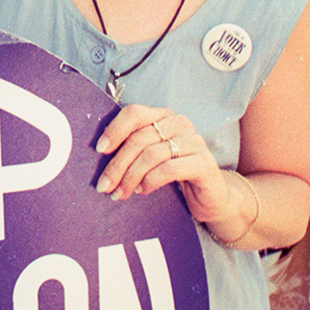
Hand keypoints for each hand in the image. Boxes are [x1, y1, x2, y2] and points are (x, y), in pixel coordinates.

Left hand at [94, 102, 233, 226]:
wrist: (211, 196)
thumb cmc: (174, 173)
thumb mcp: (150, 156)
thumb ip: (132, 148)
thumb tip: (99, 152)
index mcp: (163, 116)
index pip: (134, 113)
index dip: (114, 130)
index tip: (99, 150)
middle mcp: (179, 123)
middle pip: (139, 138)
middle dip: (117, 164)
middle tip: (103, 185)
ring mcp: (194, 142)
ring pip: (151, 155)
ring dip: (130, 177)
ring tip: (120, 193)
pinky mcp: (204, 163)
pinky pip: (168, 169)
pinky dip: (150, 181)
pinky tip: (142, 190)